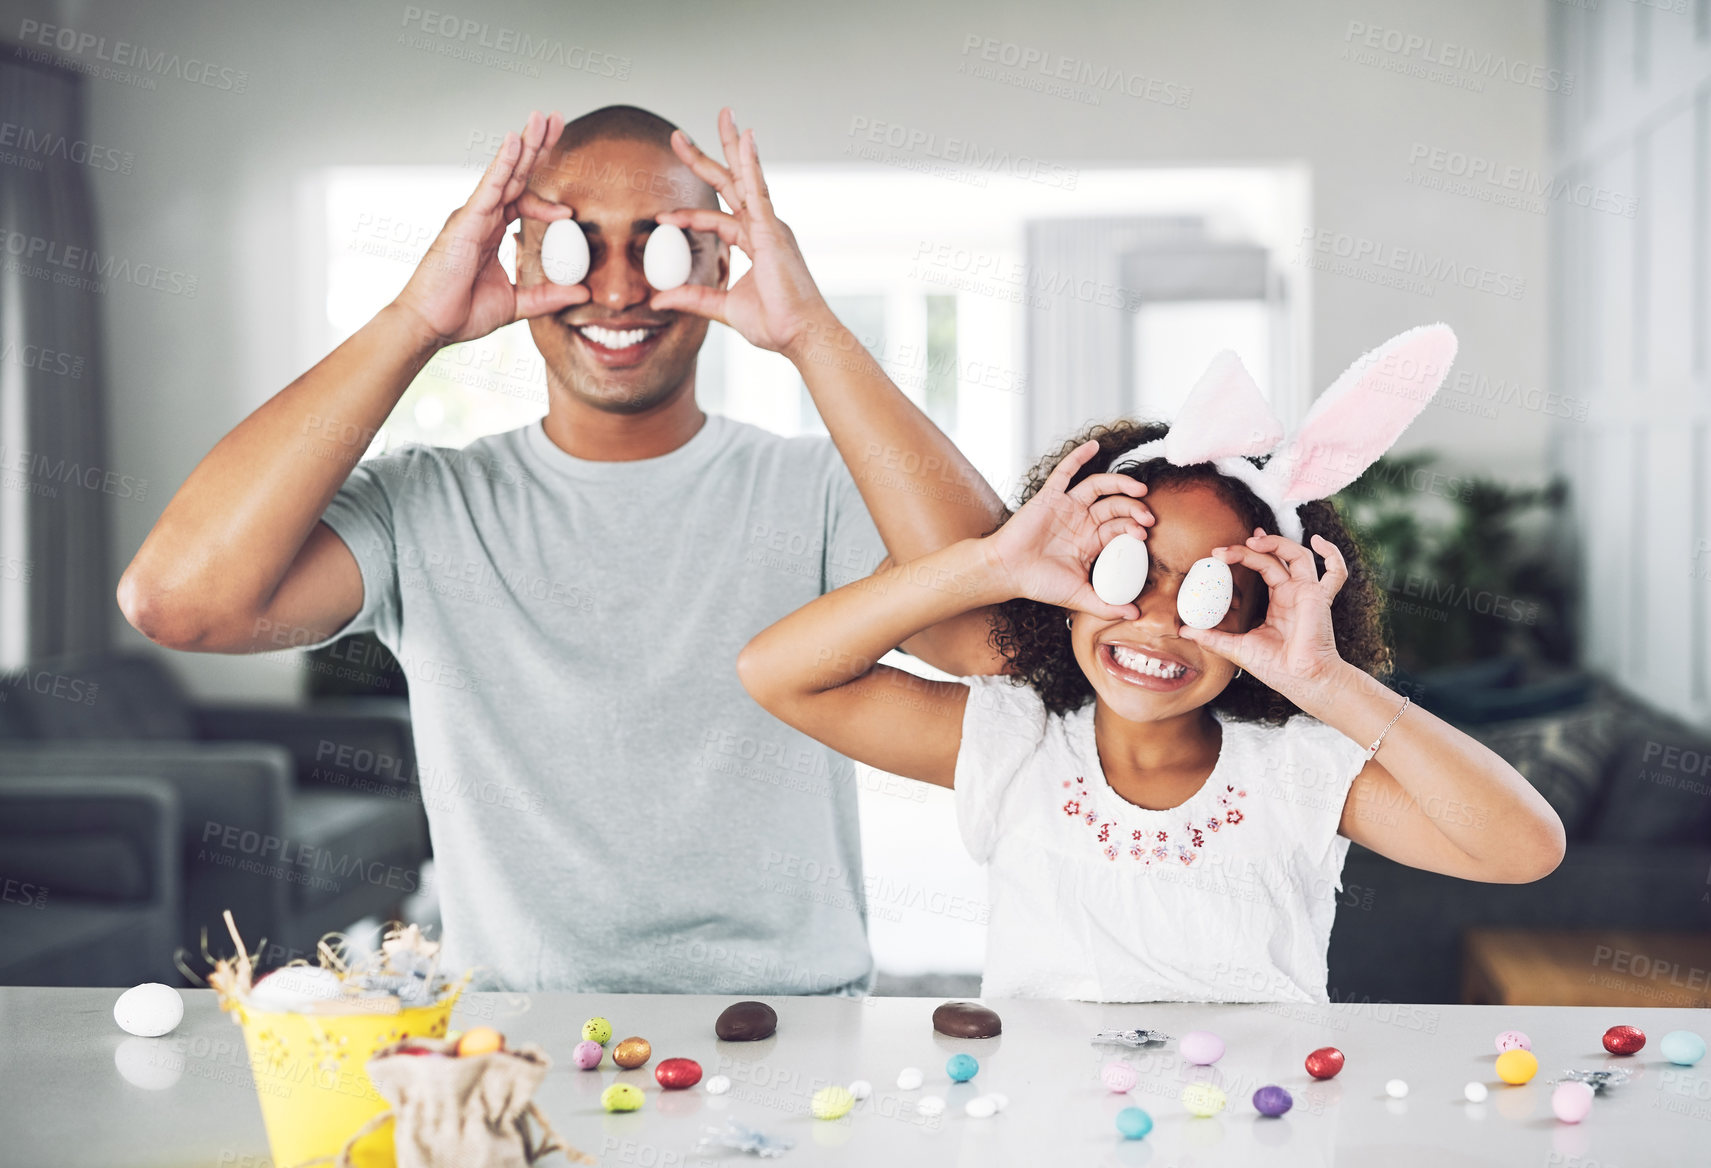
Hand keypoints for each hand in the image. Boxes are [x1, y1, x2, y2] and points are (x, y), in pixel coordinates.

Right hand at [391, 110, 587, 347]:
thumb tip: (582, 292)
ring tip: (541, 117)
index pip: (522, 202)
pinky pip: (489, 185)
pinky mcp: (466, 220)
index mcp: (490, 232)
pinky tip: (517, 141)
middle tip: (555, 118)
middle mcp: (481, 217)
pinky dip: (504, 163)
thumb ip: (547, 295)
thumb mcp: (516, 304)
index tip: (571, 213)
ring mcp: (473, 215)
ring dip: (525, 143)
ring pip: (504, 172)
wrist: (431, 325)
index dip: (547, 202)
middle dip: (536, 146)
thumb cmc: (461, 313)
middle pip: (515, 174)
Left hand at [650, 108, 832, 356]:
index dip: (688, 214)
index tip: (661, 217)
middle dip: (706, 158)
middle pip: (731, 184)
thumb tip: (657, 298)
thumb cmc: (775, 324)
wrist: (802, 336)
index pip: (717, 218)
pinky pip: (759, 191)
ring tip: (725, 115)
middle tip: (680, 135)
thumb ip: (693, 298)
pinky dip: (752, 164)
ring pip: (746, 177)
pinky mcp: (773, 231)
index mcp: (756, 242)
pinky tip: (745, 139)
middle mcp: (765, 227)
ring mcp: (770, 226)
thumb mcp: (724, 308)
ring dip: (732, 146)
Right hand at [983, 439, 1152, 617]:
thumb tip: (1135, 615)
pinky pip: (1066, 471)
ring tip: (1138, 490)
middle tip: (1147, 517)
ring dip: (1120, 484)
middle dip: (1134, 508)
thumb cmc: (1039, 583)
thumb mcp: (1078, 596)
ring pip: (1098, 486)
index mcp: (1090, 540)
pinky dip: (1079, 456)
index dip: (1133, 527)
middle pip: (1115, 505)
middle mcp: (1081, 520)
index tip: (1144, 535)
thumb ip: (1106, 605)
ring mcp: (1066, 506)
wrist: (1007, 572)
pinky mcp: (1049, 496)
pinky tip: (1094, 446)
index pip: (1119, 527)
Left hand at [1180, 531, 1349, 700]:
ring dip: (1276, 544)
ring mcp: (1308, 592)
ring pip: (1297, 555)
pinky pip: (1335, 573)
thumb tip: (1183, 630)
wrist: (1300, 680)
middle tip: (1224, 551)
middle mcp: (1293, 592)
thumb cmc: (1275, 667)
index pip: (1262, 566)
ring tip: (1252, 543)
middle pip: (1274, 557)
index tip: (1218, 555)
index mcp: (1278, 599)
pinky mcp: (1319, 598)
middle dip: (1249, 549)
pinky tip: (1318, 540)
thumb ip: (1212, 637)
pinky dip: (1332, 554)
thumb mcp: (1236, 648)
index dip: (1243, 555)